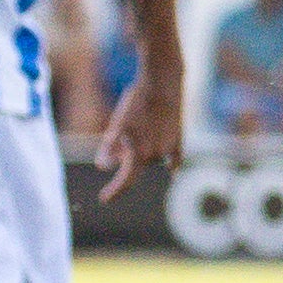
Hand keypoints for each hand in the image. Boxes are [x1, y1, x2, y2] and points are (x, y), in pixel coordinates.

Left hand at [94, 67, 181, 200]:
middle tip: (121, 129)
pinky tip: (172, 171)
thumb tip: (104, 166)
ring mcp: (170, 149)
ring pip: (151, 157)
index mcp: (138, 154)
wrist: (163, 82)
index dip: (113, 192)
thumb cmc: (136, 102)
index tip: (104, 199)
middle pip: (135, 163)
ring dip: (143, 150)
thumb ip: (110, 148)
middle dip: (127, 154)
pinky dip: (170, 164)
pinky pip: (174, 159)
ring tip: (140, 123)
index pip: (125, 181)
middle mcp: (156, 156)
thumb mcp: (117, 124)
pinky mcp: (179, 140)